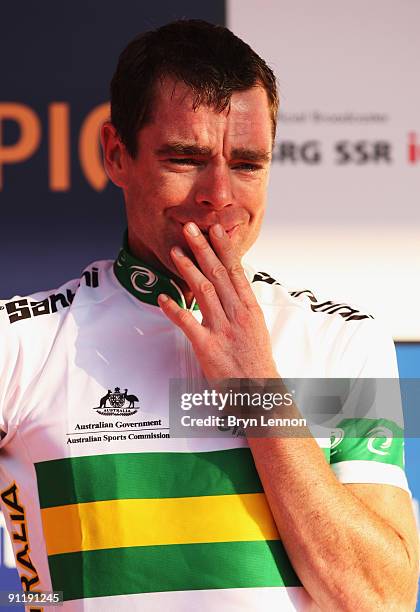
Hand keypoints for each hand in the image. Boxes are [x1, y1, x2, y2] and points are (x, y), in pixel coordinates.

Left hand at [157, 222, 278, 380]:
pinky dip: (173, 308)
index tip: (215, 228)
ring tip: (175, 252)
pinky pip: (187, 323)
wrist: (259, 391)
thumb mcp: (257, 327)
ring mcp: (222, 329)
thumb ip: (243, 305)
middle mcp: (237, 314)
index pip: (235, 270)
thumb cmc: (256, 360)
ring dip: (187, 269)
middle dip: (202, 249)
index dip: (224, 248)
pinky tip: (162, 297)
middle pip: (218, 274)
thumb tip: (233, 285)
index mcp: (250, 308)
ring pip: (203, 291)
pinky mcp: (207, 347)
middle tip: (190, 229)